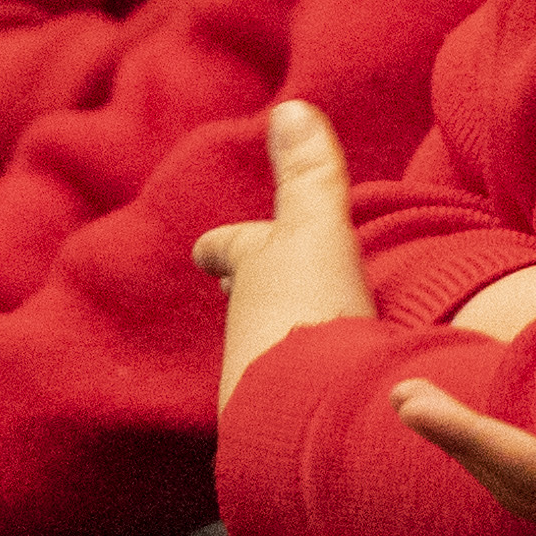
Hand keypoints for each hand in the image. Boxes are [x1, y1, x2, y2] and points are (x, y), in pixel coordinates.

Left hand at [201, 96, 372, 403]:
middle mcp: (248, 330)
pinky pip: (300, 400)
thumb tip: (291, 106)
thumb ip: (309, 174)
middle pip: (248, 307)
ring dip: (287, 350)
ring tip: (308, 350)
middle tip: (258, 295)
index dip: (223, 246)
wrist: (308, 413)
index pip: (230, 249)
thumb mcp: (316, 229)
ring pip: (270, 358)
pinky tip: (331, 399)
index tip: (204, 249)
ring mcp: (263, 384)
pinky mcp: (288, 429)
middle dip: (256, 299)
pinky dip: (312, 392)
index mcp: (254, 272)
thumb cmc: (308, 311)